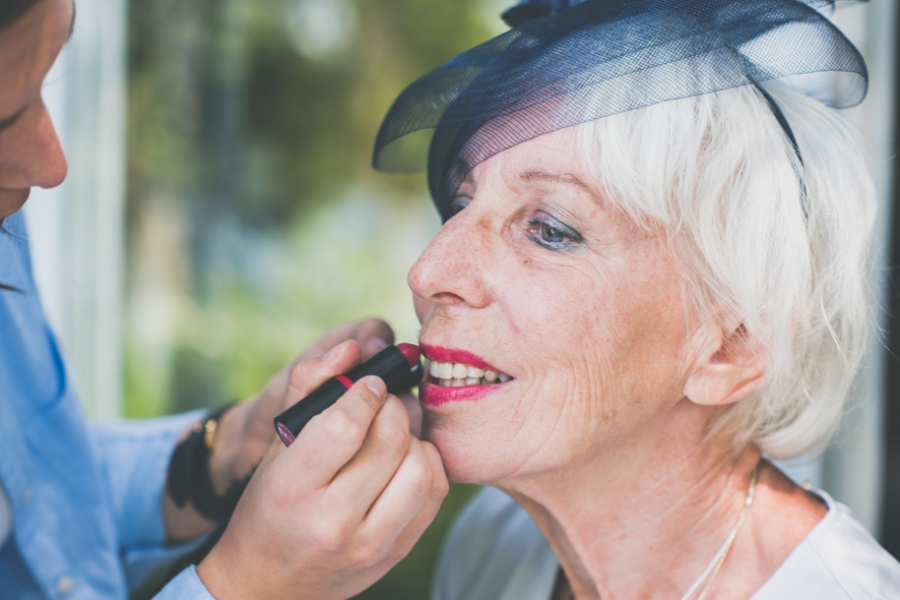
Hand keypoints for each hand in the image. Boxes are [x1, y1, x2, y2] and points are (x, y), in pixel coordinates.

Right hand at [196, 341, 448, 598]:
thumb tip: (352, 347)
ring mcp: (370, 544)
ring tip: (396, 431)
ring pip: (421, 468)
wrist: (266, 587)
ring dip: (414, 438)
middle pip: (390, 442)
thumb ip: (308, 391)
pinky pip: (435, 495)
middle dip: (394, 407)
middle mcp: (333, 521)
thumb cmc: (267, 509)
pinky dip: (427, 466)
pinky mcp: (395, 553)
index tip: (370, 383)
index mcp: (292, 490)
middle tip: (387, 400)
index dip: (365, 393)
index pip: (345, 426)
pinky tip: (406, 460)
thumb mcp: (274, 451)